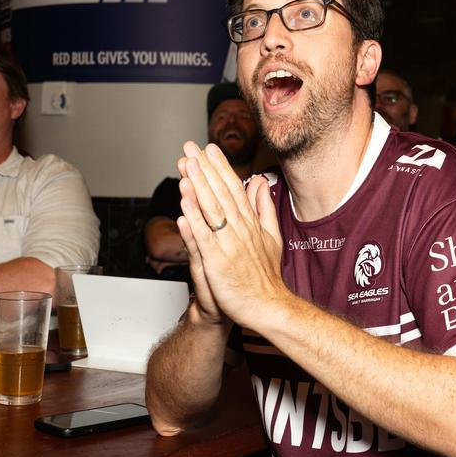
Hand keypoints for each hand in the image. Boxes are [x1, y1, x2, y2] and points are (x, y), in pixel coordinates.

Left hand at [175, 141, 286, 328]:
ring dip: (197, 187)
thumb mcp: (271, 236)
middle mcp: (240, 230)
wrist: (268, 308)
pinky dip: (194, 220)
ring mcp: (228, 245)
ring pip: (210, 211)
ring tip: (185, 166)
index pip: (233, 188)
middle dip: (203, 169)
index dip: (219, 167)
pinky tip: (184, 204)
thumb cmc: (265, 277)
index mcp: (250, 223)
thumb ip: (264, 208)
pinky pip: (203, 238)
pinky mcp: (218, 263)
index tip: (208, 148)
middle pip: (219, 193)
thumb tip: (261, 183)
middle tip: (189, 148)